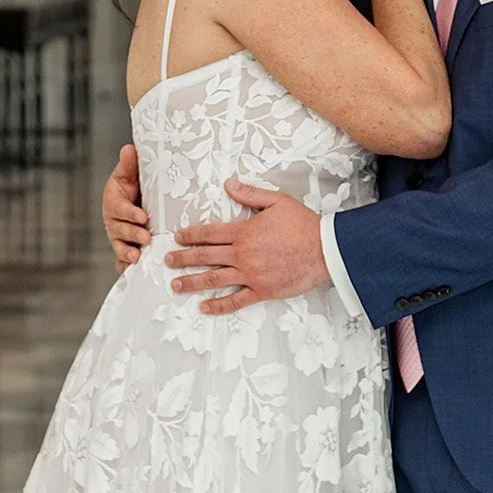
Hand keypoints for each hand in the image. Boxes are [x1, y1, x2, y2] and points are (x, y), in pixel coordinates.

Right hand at [103, 144, 147, 270]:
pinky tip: (132, 271)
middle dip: (132, 234)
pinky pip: (122, 259)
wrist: (138, 198)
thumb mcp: (131, 174)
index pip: (120, 208)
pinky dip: (125, 266)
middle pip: (120, 230)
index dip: (130, 213)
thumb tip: (129, 148)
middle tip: (146, 238)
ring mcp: (118, 236)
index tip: (143, 217)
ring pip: (120, 246)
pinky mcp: (125, 247)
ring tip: (138, 257)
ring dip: (128, 252)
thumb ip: (130, 165)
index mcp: (114, 202)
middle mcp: (113, 221)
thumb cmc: (135, 186)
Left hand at [163, 181, 326, 313]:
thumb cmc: (303, 224)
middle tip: (167, 260)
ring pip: (213, 279)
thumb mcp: (277, 201)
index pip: (209, 233)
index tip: (177, 237)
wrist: (325, 249)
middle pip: (204, 257)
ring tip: (175, 285)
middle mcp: (242, 254)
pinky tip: (204, 307)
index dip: (191, 235)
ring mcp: (250, 274)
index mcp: (244, 232)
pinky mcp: (262, 290)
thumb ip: (250, 194)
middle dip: (182, 258)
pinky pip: (236, 300)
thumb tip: (228, 184)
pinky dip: (219, 305)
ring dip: (191, 282)